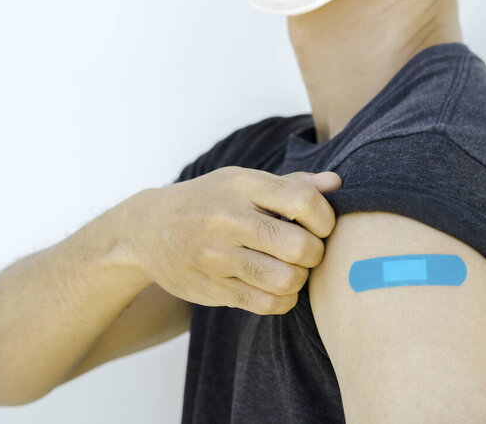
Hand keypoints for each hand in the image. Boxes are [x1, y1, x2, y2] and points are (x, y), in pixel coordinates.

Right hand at [114, 166, 341, 314]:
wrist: (147, 229)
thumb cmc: (208, 200)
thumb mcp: (242, 181)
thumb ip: (292, 184)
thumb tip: (337, 184)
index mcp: (241, 186)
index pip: (303, 202)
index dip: (325, 218)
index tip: (320, 225)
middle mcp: (228, 220)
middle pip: (300, 246)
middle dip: (316, 252)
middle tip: (308, 250)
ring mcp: (218, 257)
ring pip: (286, 280)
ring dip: (300, 278)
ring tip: (292, 268)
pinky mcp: (213, 288)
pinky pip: (266, 304)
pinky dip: (284, 299)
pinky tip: (279, 287)